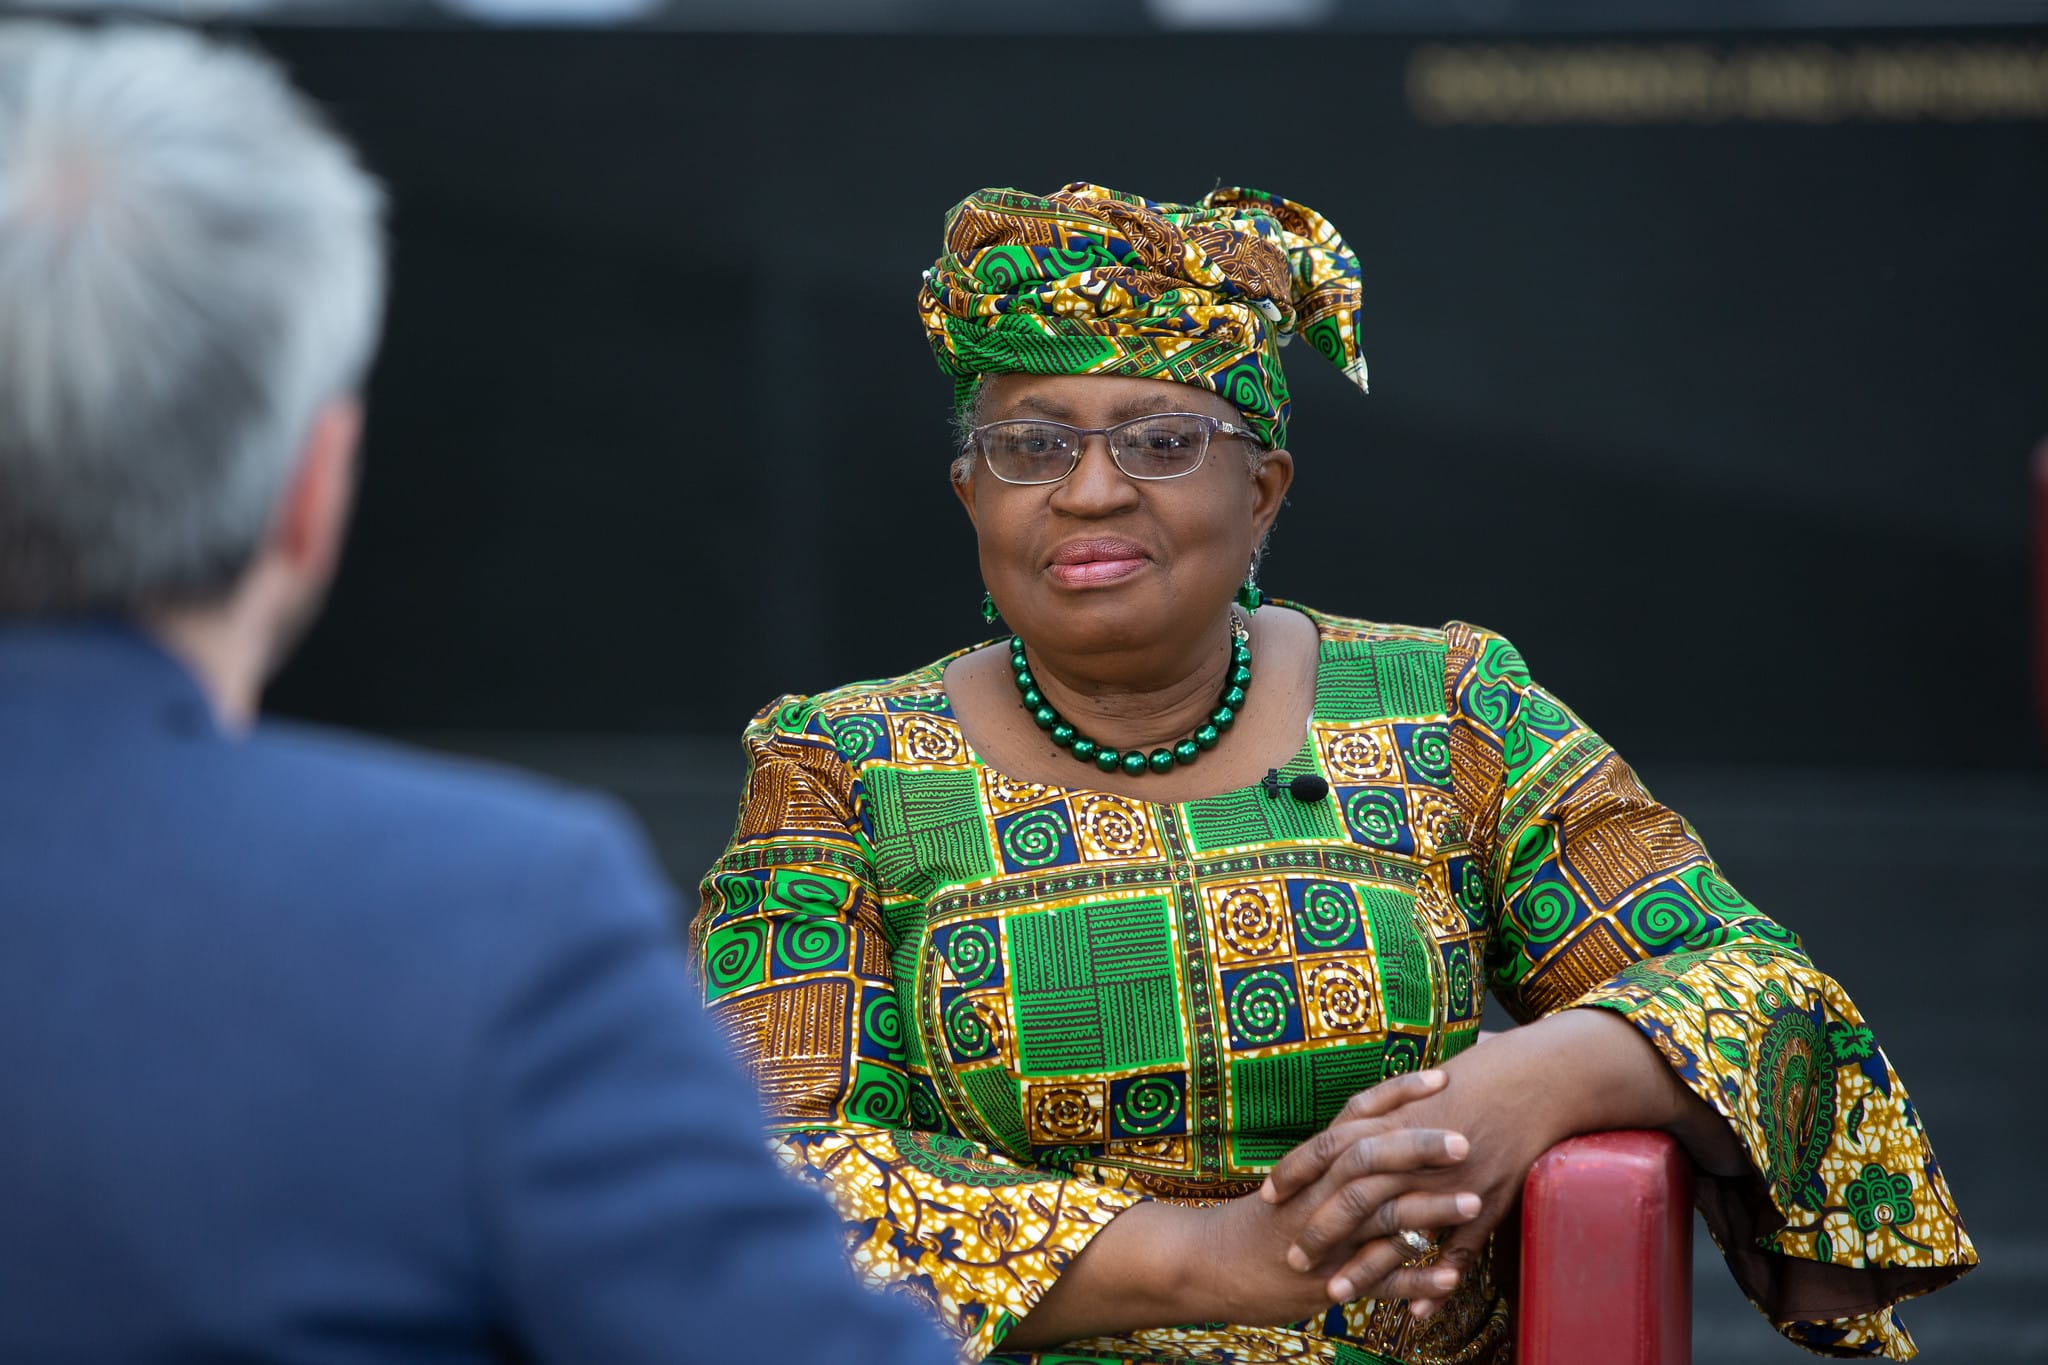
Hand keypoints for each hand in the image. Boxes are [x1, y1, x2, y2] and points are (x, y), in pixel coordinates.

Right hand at [1000, 1067, 1479, 1349]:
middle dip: (1420, 1148)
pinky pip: (1379, 1281)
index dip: (1398, 1094)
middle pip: (1372, 1160)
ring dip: (1429, 1211)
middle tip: (1467, 1138)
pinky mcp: (1327, 1281)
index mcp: (1315, 1163)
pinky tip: (1452, 1275)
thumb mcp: (1297, 1180)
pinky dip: (1416, 1280)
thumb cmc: (1257, 1220)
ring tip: (1472, 1202)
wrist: (1206, 1265)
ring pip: (1381, 1218)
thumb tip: (1388, 1134)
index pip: (1359, 1116)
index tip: (1443, 1074)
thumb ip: (1339, 1159)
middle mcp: (1319, 1193)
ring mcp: (1325, 1238)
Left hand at [1262, 1011, 1716, 1318]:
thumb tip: (1352, 1117)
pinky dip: (1435, 1286)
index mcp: (1393, 1117)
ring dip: (1363, 1268)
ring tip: (1334, 1297)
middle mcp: (1413, 1149)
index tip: (1268, 1195)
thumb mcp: (1423, 1088)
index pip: (1329, 1146)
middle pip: (1352, 1195)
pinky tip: (1414, 1316)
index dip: (1296, 1171)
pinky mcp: (1485, 1201)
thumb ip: (1386, 1108)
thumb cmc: (1482, 1073)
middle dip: (1318, 1230)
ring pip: (1395, 1230)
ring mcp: (1448, 1179)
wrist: (1540, 1077)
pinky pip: (1455, 1252)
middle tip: (1291, 1258)